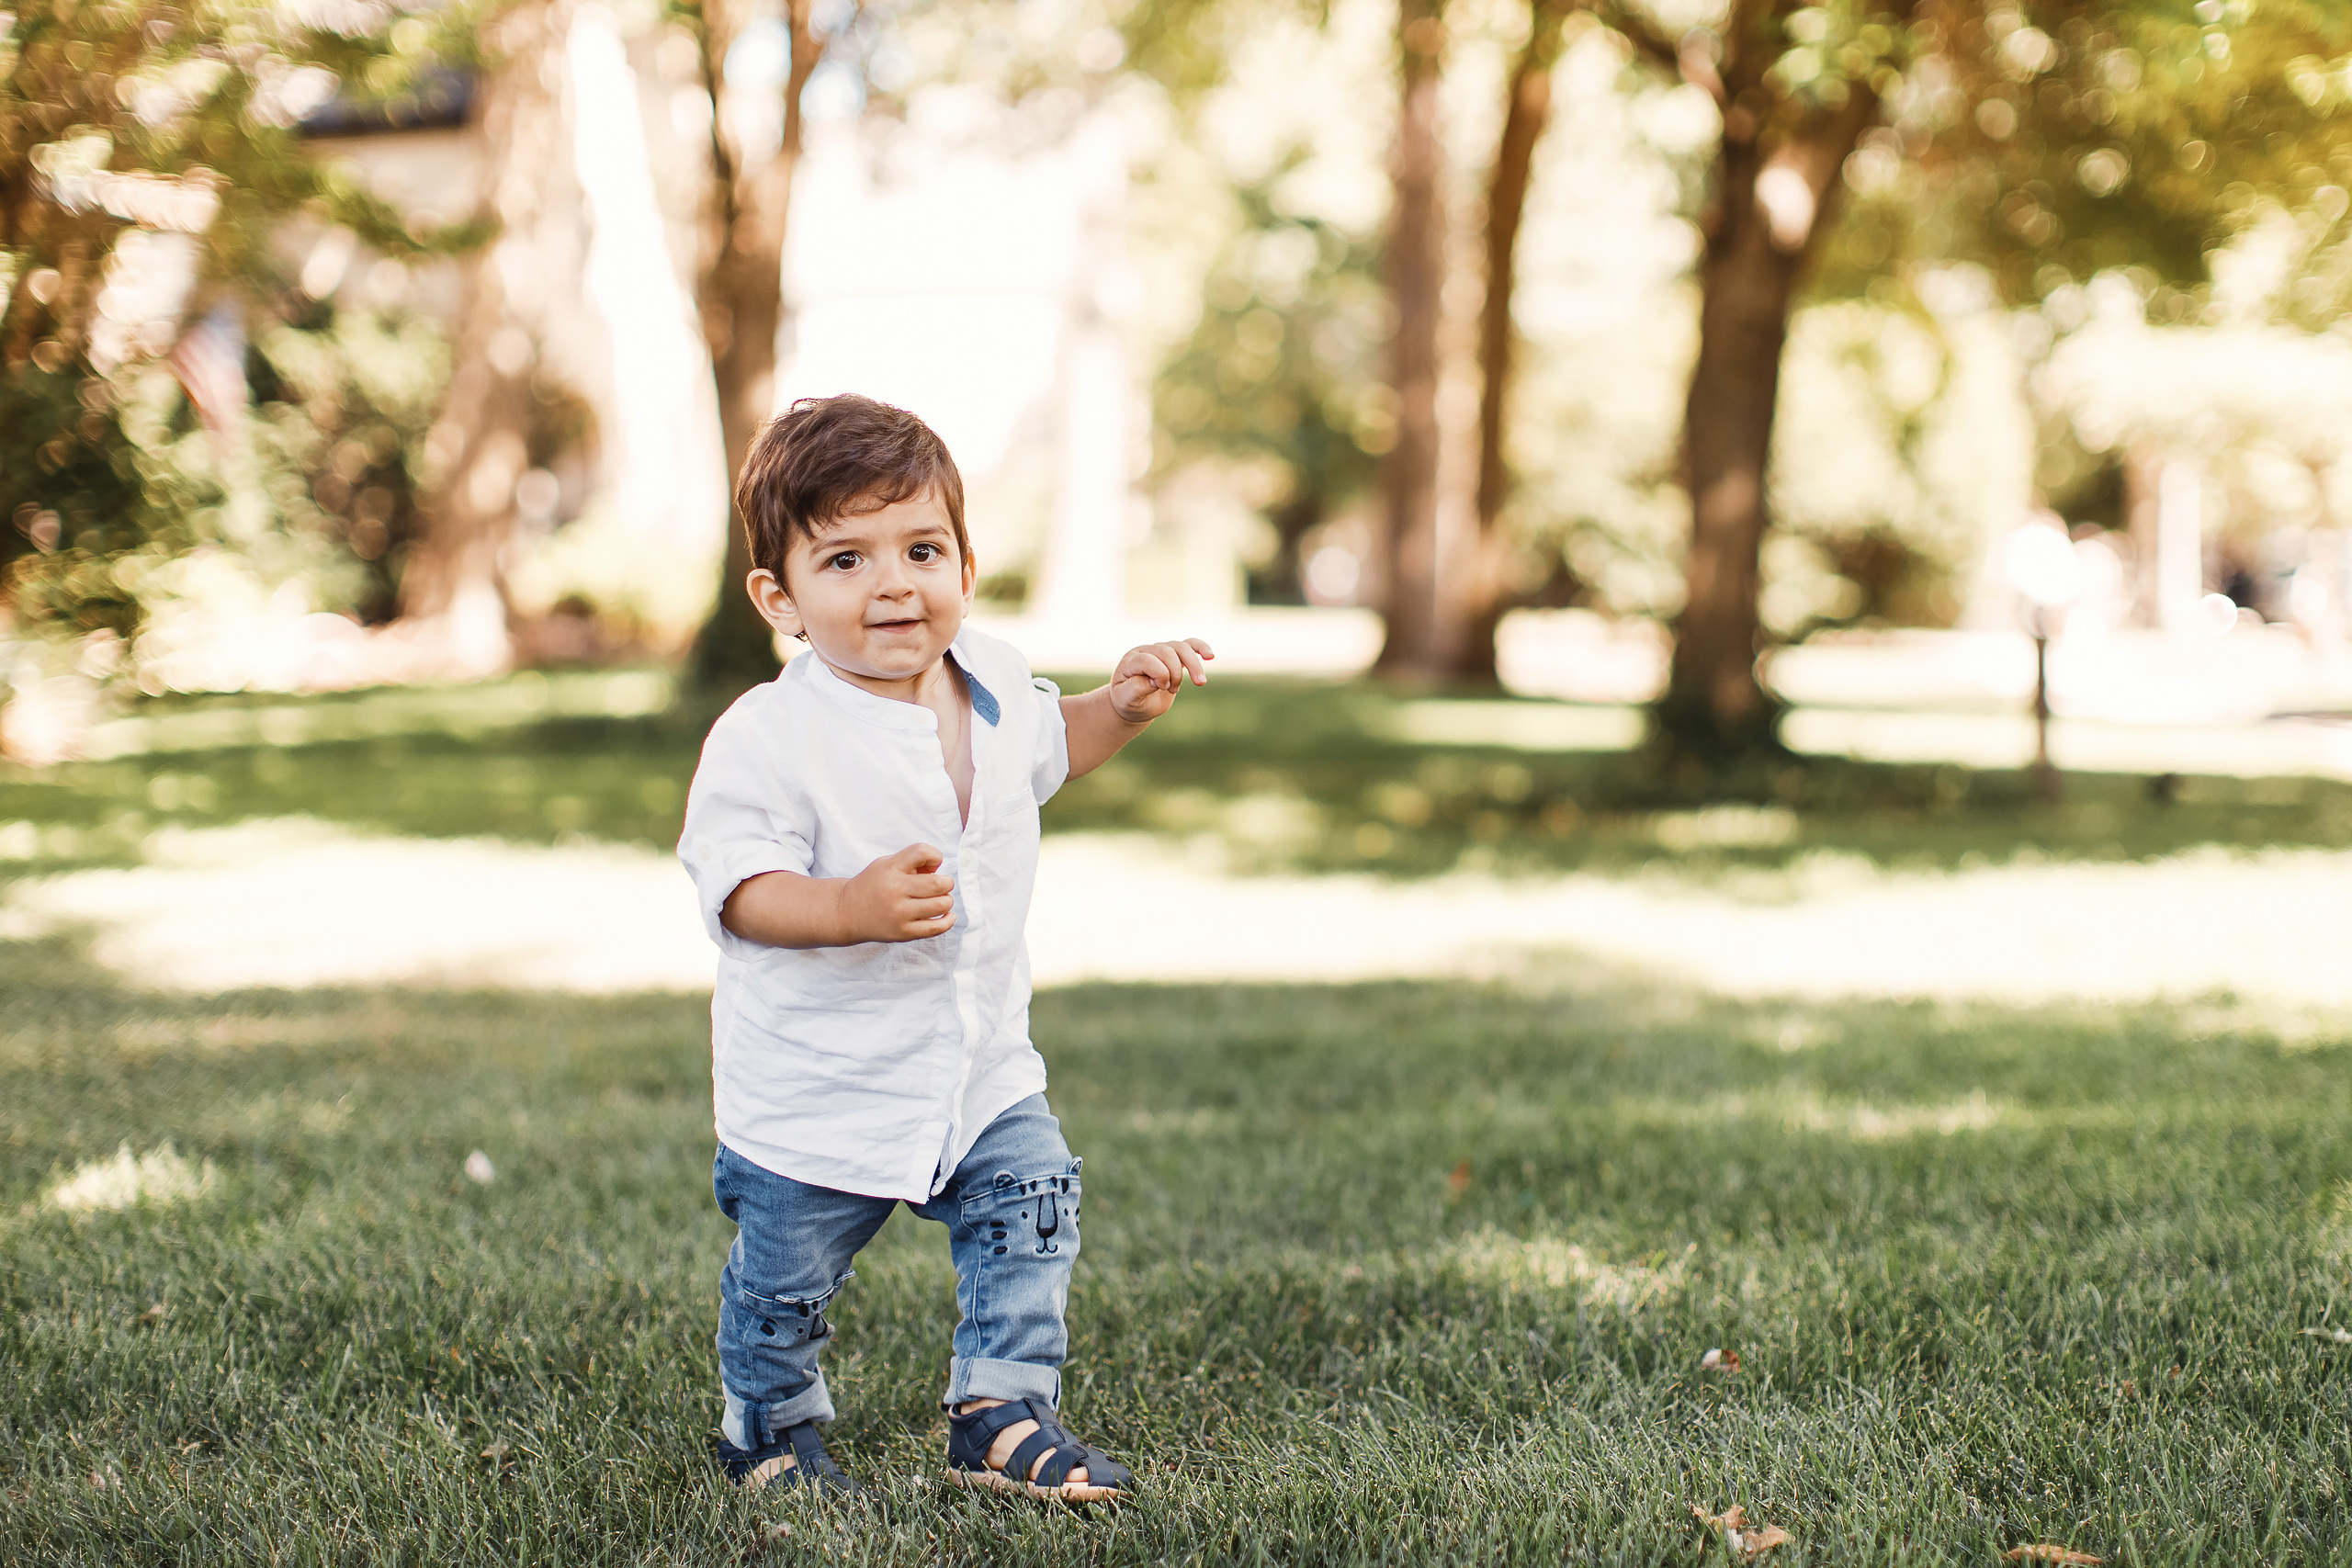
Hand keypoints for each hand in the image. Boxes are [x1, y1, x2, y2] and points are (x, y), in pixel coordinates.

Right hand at [837, 843, 955, 941]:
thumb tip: (938, 870)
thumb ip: (913, 862)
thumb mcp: (886, 864)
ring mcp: (899, 913)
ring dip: (946, 900)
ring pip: (941, 905)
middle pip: (938, 883)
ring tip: (939, 900)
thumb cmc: (873, 885)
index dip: (935, 856)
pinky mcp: (903, 932)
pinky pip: (936, 928)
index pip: (922, 852)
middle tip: (941, 885)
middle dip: (946, 882)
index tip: (932, 865)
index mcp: (891, 868)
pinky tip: (947, 915)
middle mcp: (895, 890)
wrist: (847, 912)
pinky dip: (948, 920)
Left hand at [1108, 638, 1213, 724]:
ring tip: (1200, 683)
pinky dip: (1200, 648)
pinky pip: (1189, 645)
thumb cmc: (1129, 701)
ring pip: (1181, 647)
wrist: (1135, 703)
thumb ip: (1136, 688)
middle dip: (1175, 673)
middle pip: (1167, 652)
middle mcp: (1145, 651)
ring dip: (1193, 665)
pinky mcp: (1174, 656)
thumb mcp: (1127, 699)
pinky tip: (1210, 656)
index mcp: (1130, 661)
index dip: (1159, 673)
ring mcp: (1160, 651)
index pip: (1148, 660)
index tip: (1160, 688)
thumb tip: (1153, 680)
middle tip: (1172, 691)